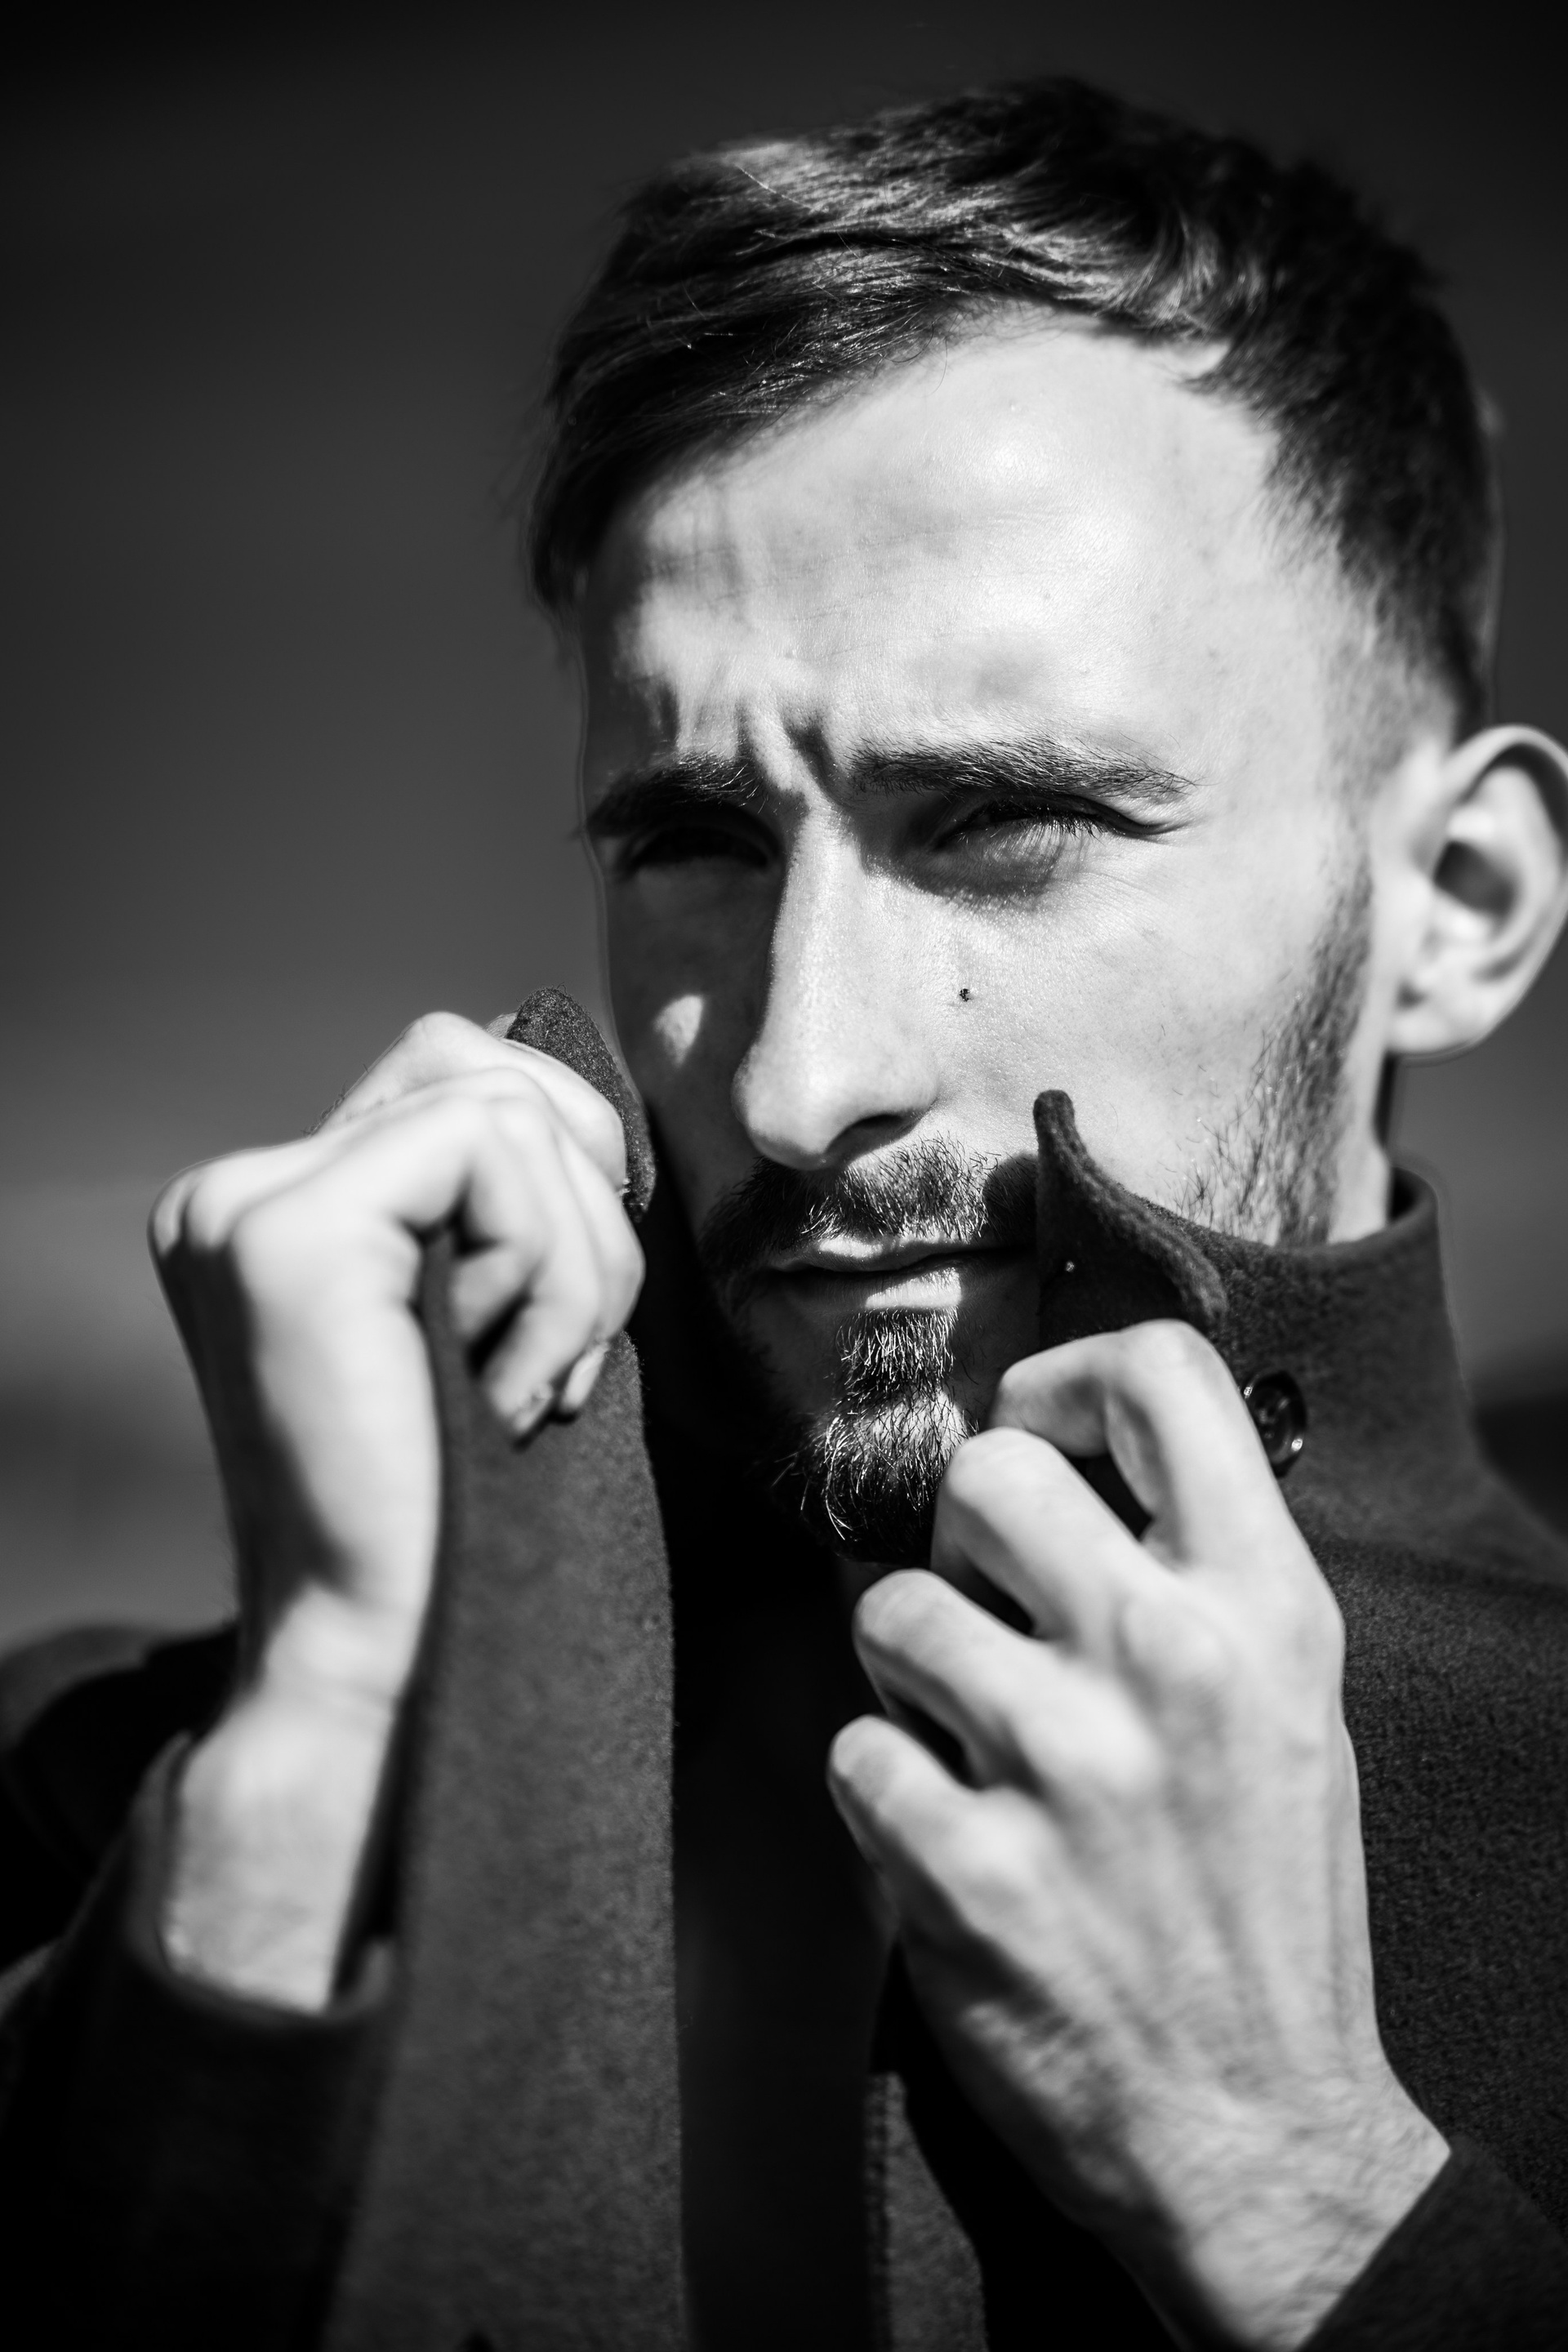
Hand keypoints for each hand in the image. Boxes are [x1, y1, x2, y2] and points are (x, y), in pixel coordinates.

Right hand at [154, 1011, 642, 2006]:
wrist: (396, 1660)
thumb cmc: (477, 1512)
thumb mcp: (498, 1316)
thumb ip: (502, 1199)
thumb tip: (585, 1094)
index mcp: (279, 1209)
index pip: (465, 1075)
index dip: (566, 1184)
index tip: (553, 1340)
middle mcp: (238, 1192)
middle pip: (486, 1067)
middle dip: (584, 1207)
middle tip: (556, 1361)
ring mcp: (246, 1206)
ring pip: (507, 1109)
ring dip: (578, 1263)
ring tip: (526, 1387)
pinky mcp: (288, 1237)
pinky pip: (494, 1147)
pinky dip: (555, 1274)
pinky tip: (509, 1388)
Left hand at [829, 1321, 1445, 2348]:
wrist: (1261, 2136)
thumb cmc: (1263, 1906)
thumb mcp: (1289, 1708)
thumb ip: (1193, 1574)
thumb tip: (1055, 1463)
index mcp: (1265, 1608)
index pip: (1163, 1377)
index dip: (1065, 1380)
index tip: (1035, 1429)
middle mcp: (1167, 1660)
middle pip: (984, 1472)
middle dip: (960, 1540)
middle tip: (988, 1614)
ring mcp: (1063, 1765)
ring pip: (887, 1609)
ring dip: (908, 1677)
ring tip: (973, 1746)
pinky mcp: (967, 1873)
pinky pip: (853, 1753)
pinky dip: (881, 1795)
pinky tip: (951, 1841)